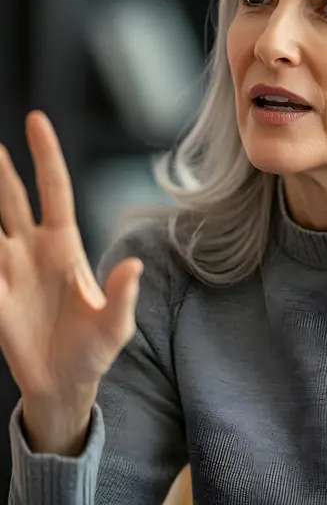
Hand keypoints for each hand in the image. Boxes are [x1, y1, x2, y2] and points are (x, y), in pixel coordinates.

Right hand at [0, 112, 142, 451]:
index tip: (35, 119)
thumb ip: (122, 296)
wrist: (64, 385)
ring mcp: (6, 270)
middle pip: (9, 197)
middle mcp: (31, 250)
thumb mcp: (114, 326)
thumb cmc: (94, 352)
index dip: (45, 155)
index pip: (53, 190)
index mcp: (64, 246)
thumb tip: (135, 266)